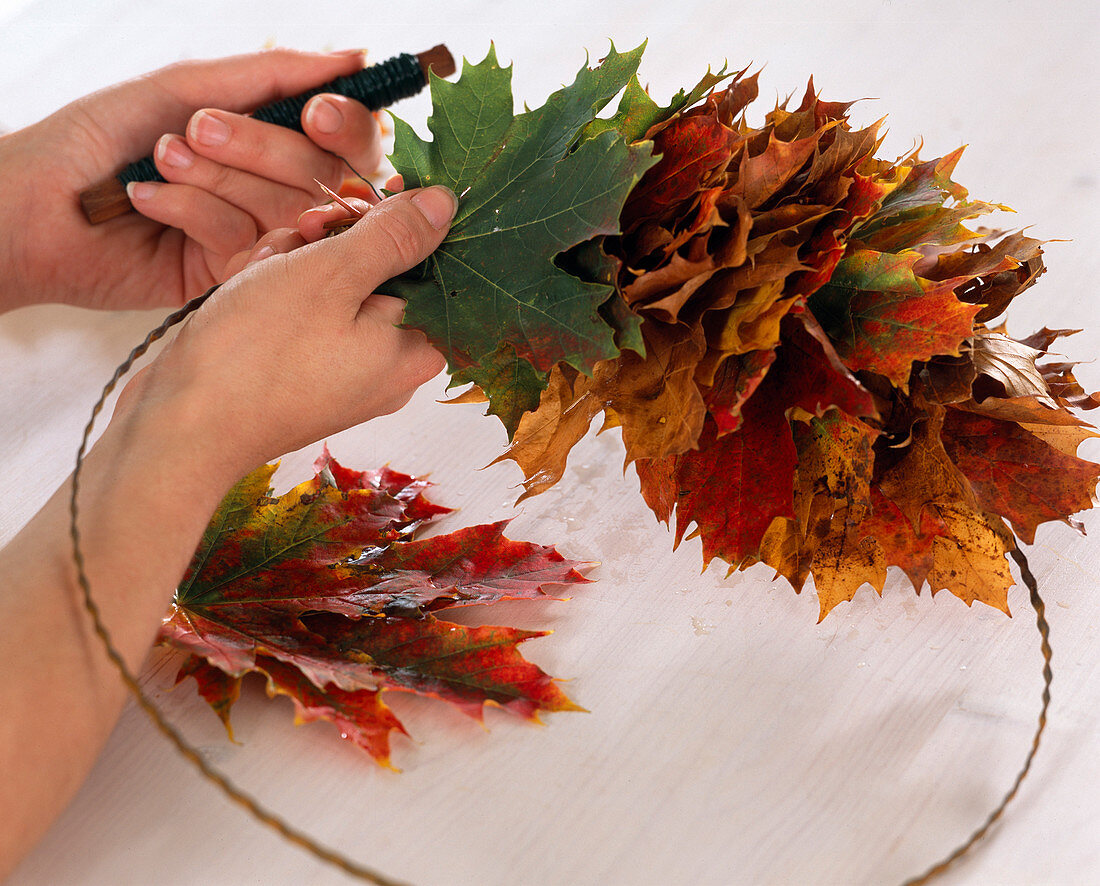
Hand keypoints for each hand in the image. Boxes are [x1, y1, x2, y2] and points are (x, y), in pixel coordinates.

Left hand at [0, 48, 382, 312]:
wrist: (33, 205)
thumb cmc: (97, 138)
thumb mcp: (186, 86)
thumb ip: (273, 74)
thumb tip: (355, 57)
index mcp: (272, 141)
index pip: (347, 139)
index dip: (345, 126)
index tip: (317, 112)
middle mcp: (273, 190)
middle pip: (323, 175)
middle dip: (259, 147)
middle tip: (194, 129)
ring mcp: (255, 236)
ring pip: (287, 209)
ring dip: (216, 177)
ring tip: (158, 162)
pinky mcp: (229, 275)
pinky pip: (247, 243)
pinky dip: (194, 211)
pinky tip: (149, 204)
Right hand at [117, 184, 457, 485]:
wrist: (177, 426)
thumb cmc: (257, 353)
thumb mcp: (333, 275)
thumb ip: (395, 237)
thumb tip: (446, 206)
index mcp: (413, 351)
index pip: (431, 267)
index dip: (395, 225)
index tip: (354, 204)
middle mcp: (384, 365)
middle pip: (377, 269)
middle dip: (330, 243)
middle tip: (298, 239)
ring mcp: (339, 367)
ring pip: (329, 280)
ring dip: (292, 260)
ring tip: (259, 276)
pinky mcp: (297, 366)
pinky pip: (298, 307)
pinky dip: (271, 287)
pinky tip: (245, 288)